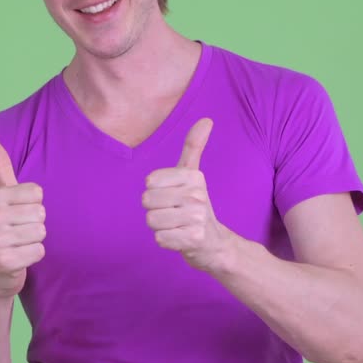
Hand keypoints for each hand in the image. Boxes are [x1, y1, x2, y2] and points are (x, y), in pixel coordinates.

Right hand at [0, 139, 45, 299]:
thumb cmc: (4, 229)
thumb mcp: (1, 198)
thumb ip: (0, 169)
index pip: (37, 193)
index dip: (32, 205)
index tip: (18, 214)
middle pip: (41, 213)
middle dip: (35, 225)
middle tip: (19, 232)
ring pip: (41, 232)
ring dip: (34, 241)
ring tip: (19, 244)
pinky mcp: (5, 261)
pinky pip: (39, 251)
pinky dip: (33, 256)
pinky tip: (20, 258)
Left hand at [142, 118, 232, 271]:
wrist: (215, 243)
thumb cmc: (196, 205)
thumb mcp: (193, 175)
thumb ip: (194, 147)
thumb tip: (206, 119)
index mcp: (194, 177)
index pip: (150, 181)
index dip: (156, 191)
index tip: (173, 195)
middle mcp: (197, 195)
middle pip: (147, 201)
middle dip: (156, 210)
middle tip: (175, 213)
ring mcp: (197, 218)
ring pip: (151, 220)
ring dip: (160, 226)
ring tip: (177, 225)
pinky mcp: (193, 239)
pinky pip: (159, 238)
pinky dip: (166, 240)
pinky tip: (180, 238)